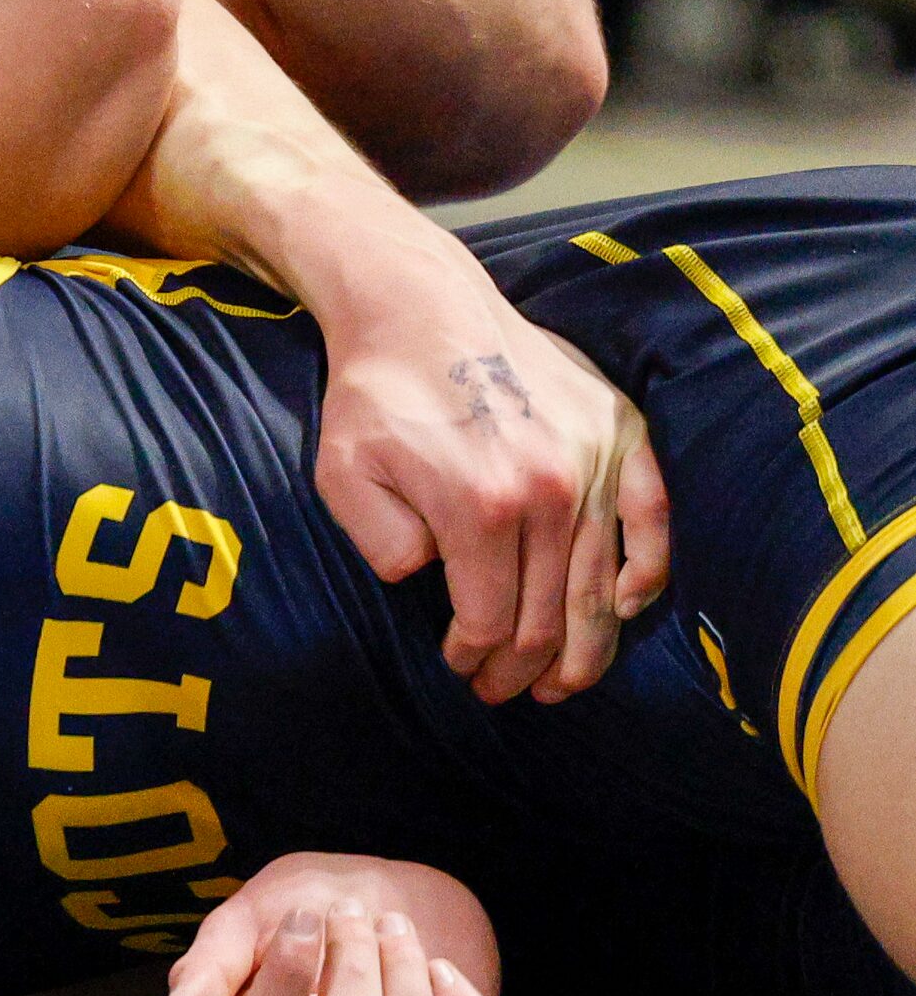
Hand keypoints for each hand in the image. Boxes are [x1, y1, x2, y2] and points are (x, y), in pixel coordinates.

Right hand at [159, 853, 505, 995]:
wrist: (379, 891)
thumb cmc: (301, 909)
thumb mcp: (243, 923)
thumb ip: (208, 969)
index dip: (288, 979)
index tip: (303, 916)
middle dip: (356, 955)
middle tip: (352, 911)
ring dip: (405, 967)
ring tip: (393, 926)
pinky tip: (442, 968)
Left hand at [313, 254, 670, 704]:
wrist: (418, 303)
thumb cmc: (373, 391)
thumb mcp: (342, 476)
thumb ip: (385, 546)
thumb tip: (434, 583)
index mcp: (482, 506)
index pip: (492, 618)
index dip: (476, 659)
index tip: (460, 669)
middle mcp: (552, 489)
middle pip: (551, 615)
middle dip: (526, 669)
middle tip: (506, 692)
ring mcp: (596, 459)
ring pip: (603, 585)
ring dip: (585, 646)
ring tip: (563, 682)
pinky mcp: (622, 430)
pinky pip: (654, 520)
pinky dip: (645, 574)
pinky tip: (624, 609)